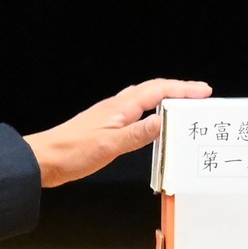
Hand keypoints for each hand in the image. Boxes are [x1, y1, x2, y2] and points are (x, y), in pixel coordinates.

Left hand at [26, 77, 211, 187]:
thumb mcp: (110, 144)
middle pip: (153, 91)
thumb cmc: (71, 152)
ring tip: (184, 108)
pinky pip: (136, 114)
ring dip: (166, 101)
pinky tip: (154, 124)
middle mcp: (117, 107)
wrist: (44, 160)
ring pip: (144, 101)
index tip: (203, 92)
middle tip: (200, 97)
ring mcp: (111, 117)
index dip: (182, 89)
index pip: (157, 91)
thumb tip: (165, 121)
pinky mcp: (106, 128)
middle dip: (178, 91)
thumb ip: (138, 134)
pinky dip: (151, 114)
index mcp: (120, 107)